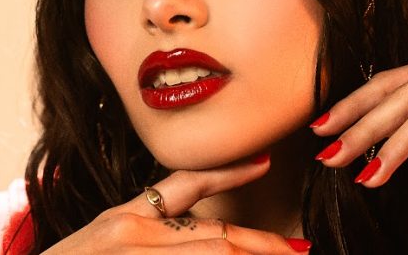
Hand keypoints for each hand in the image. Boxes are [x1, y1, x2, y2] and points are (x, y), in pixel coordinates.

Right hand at [41, 154, 310, 253]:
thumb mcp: (108, 234)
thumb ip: (154, 221)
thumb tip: (211, 235)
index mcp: (124, 220)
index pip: (184, 186)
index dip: (228, 174)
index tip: (265, 162)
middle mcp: (130, 236)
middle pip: (213, 239)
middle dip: (262, 247)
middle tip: (299, 250)